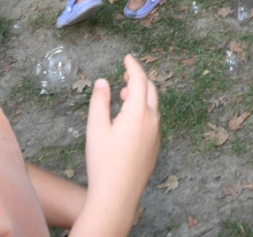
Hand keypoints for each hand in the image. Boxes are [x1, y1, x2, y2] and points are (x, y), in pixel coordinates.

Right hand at [84, 55, 159, 209]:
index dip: (133, 66)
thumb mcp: (96, 128)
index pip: (139, 80)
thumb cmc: (103, 163)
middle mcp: (152, 121)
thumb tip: (103, 82)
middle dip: (139, 80)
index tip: (127, 57)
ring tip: (123, 96)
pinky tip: (128, 121)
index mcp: (138, 113)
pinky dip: (142, 112)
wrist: (117, 195)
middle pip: (150, 91)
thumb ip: (100, 101)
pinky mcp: (155, 148)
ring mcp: (156, 135)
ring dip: (140, 97)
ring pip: (152, 107)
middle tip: (126, 75)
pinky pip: (152, 122)